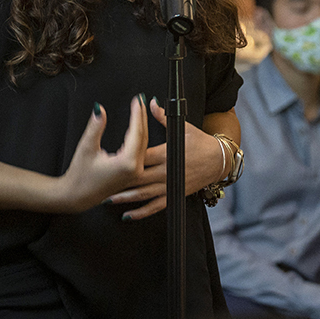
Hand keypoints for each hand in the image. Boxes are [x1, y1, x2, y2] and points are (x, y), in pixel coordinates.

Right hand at [57, 97, 155, 211]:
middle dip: (142, 117)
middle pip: (143, 137)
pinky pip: (139, 152)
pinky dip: (138, 138)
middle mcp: (135, 169)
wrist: (77, 197)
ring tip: (139, 111)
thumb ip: (96, 127)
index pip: (136, 131)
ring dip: (141, 127)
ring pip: (143, 144)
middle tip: (140, 101)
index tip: (137, 100)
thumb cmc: (80, 177)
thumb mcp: (87, 148)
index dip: (137, 113)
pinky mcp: (132, 175)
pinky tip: (135, 129)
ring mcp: (135, 173)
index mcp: (127, 163)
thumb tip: (100, 109)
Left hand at [106, 99, 228, 217]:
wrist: (218, 160)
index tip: (110, 158)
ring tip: (108, 200)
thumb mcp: (183, 127)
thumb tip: (150, 103)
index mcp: (165, 154)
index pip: (140, 155)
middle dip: (119, 182)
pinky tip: (128, 215)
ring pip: (143, 194)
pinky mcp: (174, 195)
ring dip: (125, 198)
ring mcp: (170, 185)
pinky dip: (141, 212)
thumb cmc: (201, 143)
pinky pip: (155, 206)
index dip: (124, 157)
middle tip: (101, 184)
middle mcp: (165, 172)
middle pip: (138, 178)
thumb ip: (163, 117)